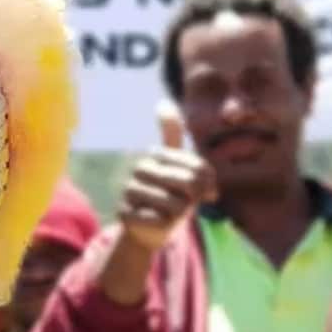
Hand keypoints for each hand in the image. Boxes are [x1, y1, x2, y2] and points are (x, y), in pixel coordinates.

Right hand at [117, 101, 216, 249]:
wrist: (149, 229)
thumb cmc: (171, 195)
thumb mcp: (181, 166)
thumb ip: (179, 141)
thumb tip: (162, 101)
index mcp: (156, 155)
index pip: (198, 167)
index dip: (207, 183)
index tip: (206, 190)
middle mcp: (140, 168)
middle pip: (190, 183)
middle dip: (195, 198)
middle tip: (189, 203)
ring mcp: (129, 190)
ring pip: (176, 205)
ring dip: (180, 214)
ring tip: (170, 212)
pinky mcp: (124, 213)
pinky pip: (160, 221)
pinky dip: (164, 225)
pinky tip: (156, 222)